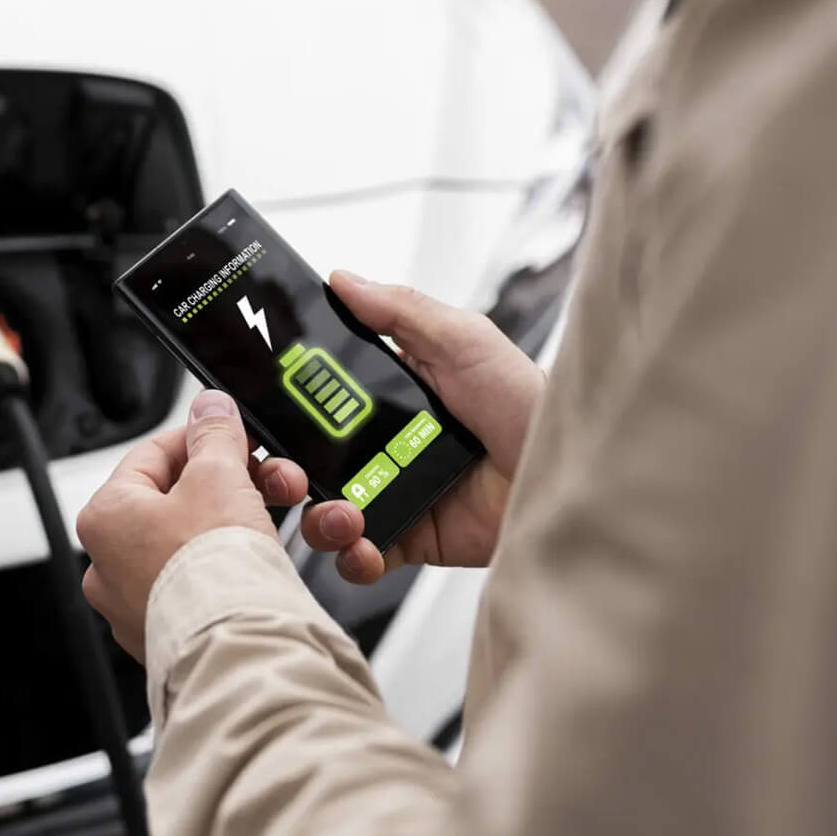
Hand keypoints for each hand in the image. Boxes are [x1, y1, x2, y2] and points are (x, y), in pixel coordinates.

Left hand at [78, 389, 280, 663]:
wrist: (237, 649)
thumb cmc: (212, 570)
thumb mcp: (219, 476)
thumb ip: (214, 435)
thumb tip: (209, 409)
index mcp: (106, 516)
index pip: (153, 455)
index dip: (203, 438)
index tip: (236, 436)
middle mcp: (110, 565)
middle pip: (179, 501)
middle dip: (233, 485)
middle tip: (269, 479)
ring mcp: (140, 605)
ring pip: (197, 545)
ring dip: (242, 525)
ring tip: (278, 522)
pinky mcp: (175, 634)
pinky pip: (208, 585)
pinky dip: (238, 569)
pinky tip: (265, 562)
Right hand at [259, 271, 544, 584]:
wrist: (571, 479)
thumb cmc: (530, 404)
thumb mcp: (465, 341)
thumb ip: (401, 311)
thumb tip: (344, 280)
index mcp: (395, 389)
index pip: (324, 391)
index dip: (289, 398)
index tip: (264, 402)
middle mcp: (388, 440)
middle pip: (312, 454)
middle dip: (288, 466)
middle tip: (286, 470)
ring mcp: (396, 489)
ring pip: (327, 507)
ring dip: (318, 515)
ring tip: (341, 514)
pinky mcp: (412, 536)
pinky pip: (364, 552)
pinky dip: (354, 555)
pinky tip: (364, 544)